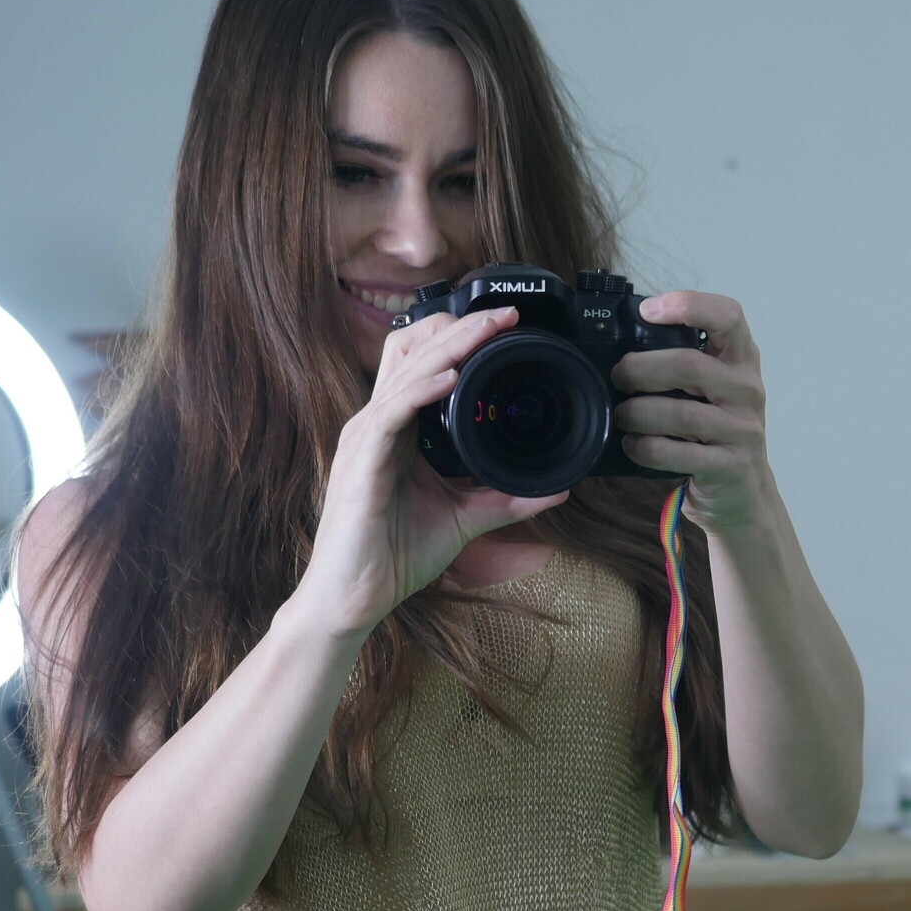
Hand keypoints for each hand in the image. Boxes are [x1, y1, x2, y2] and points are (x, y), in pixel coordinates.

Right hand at [294, 306, 569, 638]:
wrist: (354, 598)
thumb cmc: (394, 556)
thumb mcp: (465, 519)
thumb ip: (506, 499)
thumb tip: (556, 489)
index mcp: (397, 430)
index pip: (424, 365)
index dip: (460, 339)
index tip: (506, 325)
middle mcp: (377, 424)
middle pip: (413, 354)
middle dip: (460, 329)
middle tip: (505, 313)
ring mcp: (365, 439)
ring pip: (406, 374)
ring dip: (449, 348)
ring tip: (486, 328)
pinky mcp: (362, 462)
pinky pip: (391, 413)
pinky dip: (422, 391)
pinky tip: (450, 377)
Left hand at [610, 292, 770, 532]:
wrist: (744, 490)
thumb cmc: (716, 428)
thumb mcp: (712, 387)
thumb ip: (684, 361)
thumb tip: (620, 340)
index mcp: (742, 359)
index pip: (728, 316)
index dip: (688, 305)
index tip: (648, 312)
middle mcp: (748, 389)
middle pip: (690, 365)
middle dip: (641, 369)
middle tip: (619, 377)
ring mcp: (743, 429)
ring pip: (682, 413)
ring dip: (638, 413)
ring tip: (622, 416)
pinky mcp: (731, 465)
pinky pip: (679, 453)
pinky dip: (647, 448)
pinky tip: (634, 445)